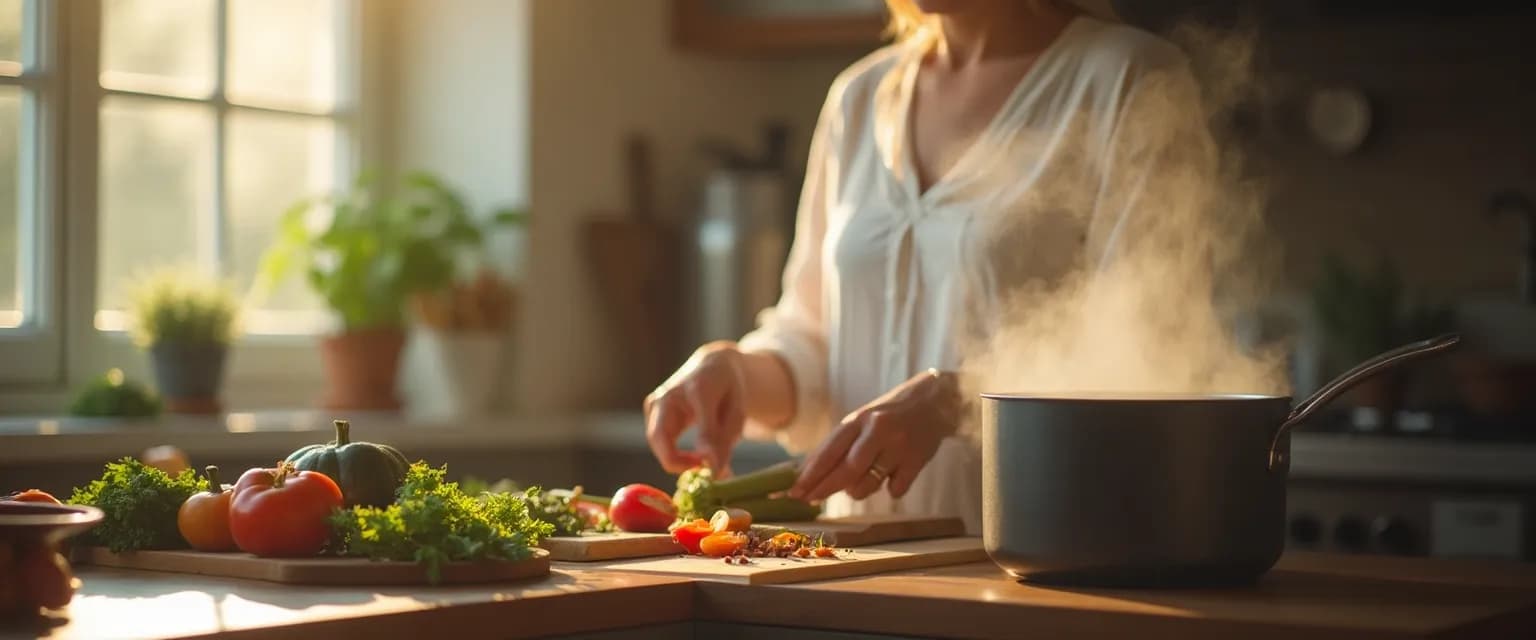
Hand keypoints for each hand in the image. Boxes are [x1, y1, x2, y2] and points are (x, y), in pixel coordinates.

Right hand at [644, 342, 747, 474]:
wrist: (712, 367)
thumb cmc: (727, 392)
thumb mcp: (736, 413)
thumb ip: (724, 441)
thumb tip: (714, 472)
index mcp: (700, 388)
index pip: (702, 425)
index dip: (708, 454)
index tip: (717, 474)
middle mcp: (669, 394)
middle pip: (660, 438)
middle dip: (681, 463)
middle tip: (707, 472)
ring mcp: (655, 401)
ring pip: (658, 444)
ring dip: (680, 460)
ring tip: (706, 461)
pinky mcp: (651, 411)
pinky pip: (659, 442)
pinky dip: (677, 455)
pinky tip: (697, 453)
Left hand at [789, 369, 960, 501]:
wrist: (935, 403)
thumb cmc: (889, 415)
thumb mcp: (862, 421)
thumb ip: (840, 445)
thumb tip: (807, 473)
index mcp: (859, 419)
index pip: (829, 451)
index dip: (810, 474)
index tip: (795, 491)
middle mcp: (877, 430)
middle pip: (846, 470)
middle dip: (824, 489)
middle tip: (810, 499)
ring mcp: (899, 446)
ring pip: (867, 485)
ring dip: (858, 490)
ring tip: (864, 479)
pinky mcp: (917, 460)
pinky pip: (895, 490)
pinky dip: (890, 488)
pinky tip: (893, 474)